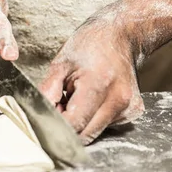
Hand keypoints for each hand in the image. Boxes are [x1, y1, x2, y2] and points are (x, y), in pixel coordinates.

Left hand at [39, 19, 144, 144]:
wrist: (120, 37)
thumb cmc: (89, 46)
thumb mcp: (61, 64)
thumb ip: (48, 91)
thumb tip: (38, 115)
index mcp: (99, 84)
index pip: (74, 123)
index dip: (56, 125)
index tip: (46, 117)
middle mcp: (118, 100)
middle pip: (85, 134)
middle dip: (67, 127)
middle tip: (59, 107)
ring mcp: (129, 108)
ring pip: (94, 132)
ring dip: (80, 123)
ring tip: (75, 100)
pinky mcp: (133, 112)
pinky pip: (105, 126)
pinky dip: (92, 119)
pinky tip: (89, 102)